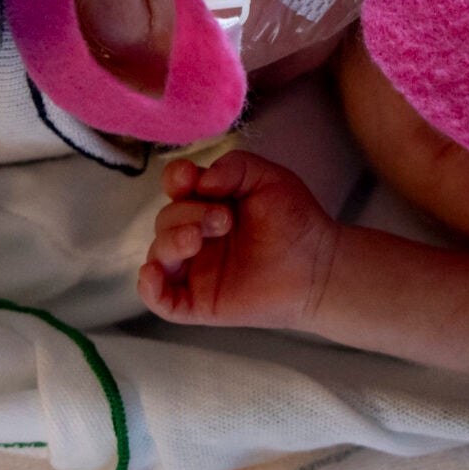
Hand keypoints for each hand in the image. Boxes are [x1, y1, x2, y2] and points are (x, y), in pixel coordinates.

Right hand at [137, 152, 338, 328]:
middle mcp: (196, 234)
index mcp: (208, 203)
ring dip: (170, 242)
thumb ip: (234, 168)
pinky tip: (154, 272)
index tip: (189, 179)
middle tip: (225, 220)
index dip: (175, 179)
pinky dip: (148, 287)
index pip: (174, 187)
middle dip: (188, 214)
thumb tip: (200, 181)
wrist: (319, 266)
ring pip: (158, 254)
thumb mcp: (268, 178)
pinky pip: (160, 299)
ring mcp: (195, 269)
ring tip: (197, 239)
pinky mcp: (198, 302)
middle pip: (166, 218)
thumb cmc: (295, 220)